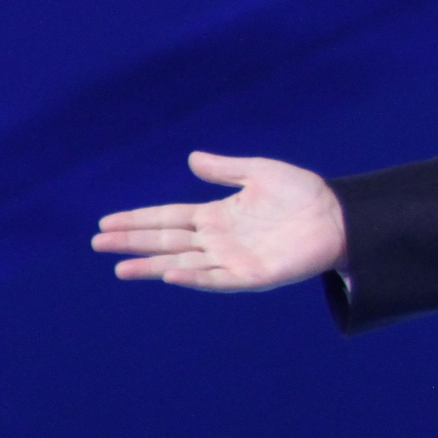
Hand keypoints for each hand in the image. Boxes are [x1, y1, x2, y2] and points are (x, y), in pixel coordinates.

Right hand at [93, 152, 347, 291]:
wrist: (340, 216)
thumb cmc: (303, 194)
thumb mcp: (260, 173)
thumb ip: (225, 170)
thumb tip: (192, 158)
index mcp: (218, 216)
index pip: (168, 218)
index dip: (137, 220)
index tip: (106, 222)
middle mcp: (219, 240)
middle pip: (166, 241)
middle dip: (132, 243)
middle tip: (97, 243)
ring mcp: (233, 260)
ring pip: (182, 263)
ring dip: (152, 266)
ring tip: (120, 268)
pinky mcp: (252, 276)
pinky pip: (217, 279)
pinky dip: (193, 277)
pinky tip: (170, 273)